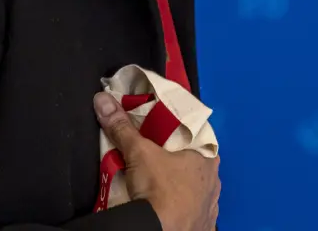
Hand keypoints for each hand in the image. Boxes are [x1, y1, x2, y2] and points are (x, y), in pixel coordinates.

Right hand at [93, 93, 219, 230]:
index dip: (183, 135)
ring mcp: (211, 207)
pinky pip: (195, 213)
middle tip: (158, 158)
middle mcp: (215, 182)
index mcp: (208, 158)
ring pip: (196, 190)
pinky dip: (184, 210)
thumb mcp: (138, 152)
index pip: (200, 138)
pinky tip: (170, 209)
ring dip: (182, 187)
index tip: (167, 135)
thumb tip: (102, 99)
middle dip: (180, 162)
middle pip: (197, 164)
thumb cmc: (159, 187)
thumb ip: (121, 126)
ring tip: (160, 185)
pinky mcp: (204, 227)